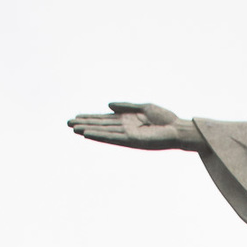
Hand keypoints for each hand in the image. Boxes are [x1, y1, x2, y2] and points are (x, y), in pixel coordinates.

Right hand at [68, 101, 204, 149]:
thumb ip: (125, 106)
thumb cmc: (164, 119)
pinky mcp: (132, 141)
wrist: (177, 129)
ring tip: (74, 129)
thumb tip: (108, 106)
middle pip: (101, 126)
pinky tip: (89, 134)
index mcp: (127, 120)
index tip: (76, 116)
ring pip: (104, 132)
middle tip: (68, 124)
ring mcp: (127, 135)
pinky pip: (113, 138)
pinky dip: (101, 136)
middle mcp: (125, 128)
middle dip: (85, 124)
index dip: (90, 117)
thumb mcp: (143, 107)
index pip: (104, 119)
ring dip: (89, 130)